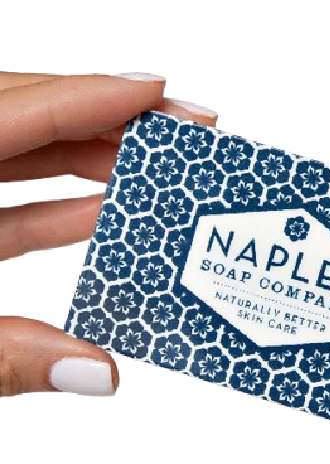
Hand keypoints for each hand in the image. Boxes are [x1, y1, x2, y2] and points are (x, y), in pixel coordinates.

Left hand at [0, 71, 216, 396]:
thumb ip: (10, 358)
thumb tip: (101, 373)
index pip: (10, 114)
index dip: (89, 97)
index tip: (158, 91)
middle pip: (25, 121)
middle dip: (107, 126)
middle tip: (179, 137)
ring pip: (19, 158)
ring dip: (87, 167)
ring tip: (155, 179)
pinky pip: (5, 206)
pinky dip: (55, 211)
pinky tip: (104, 220)